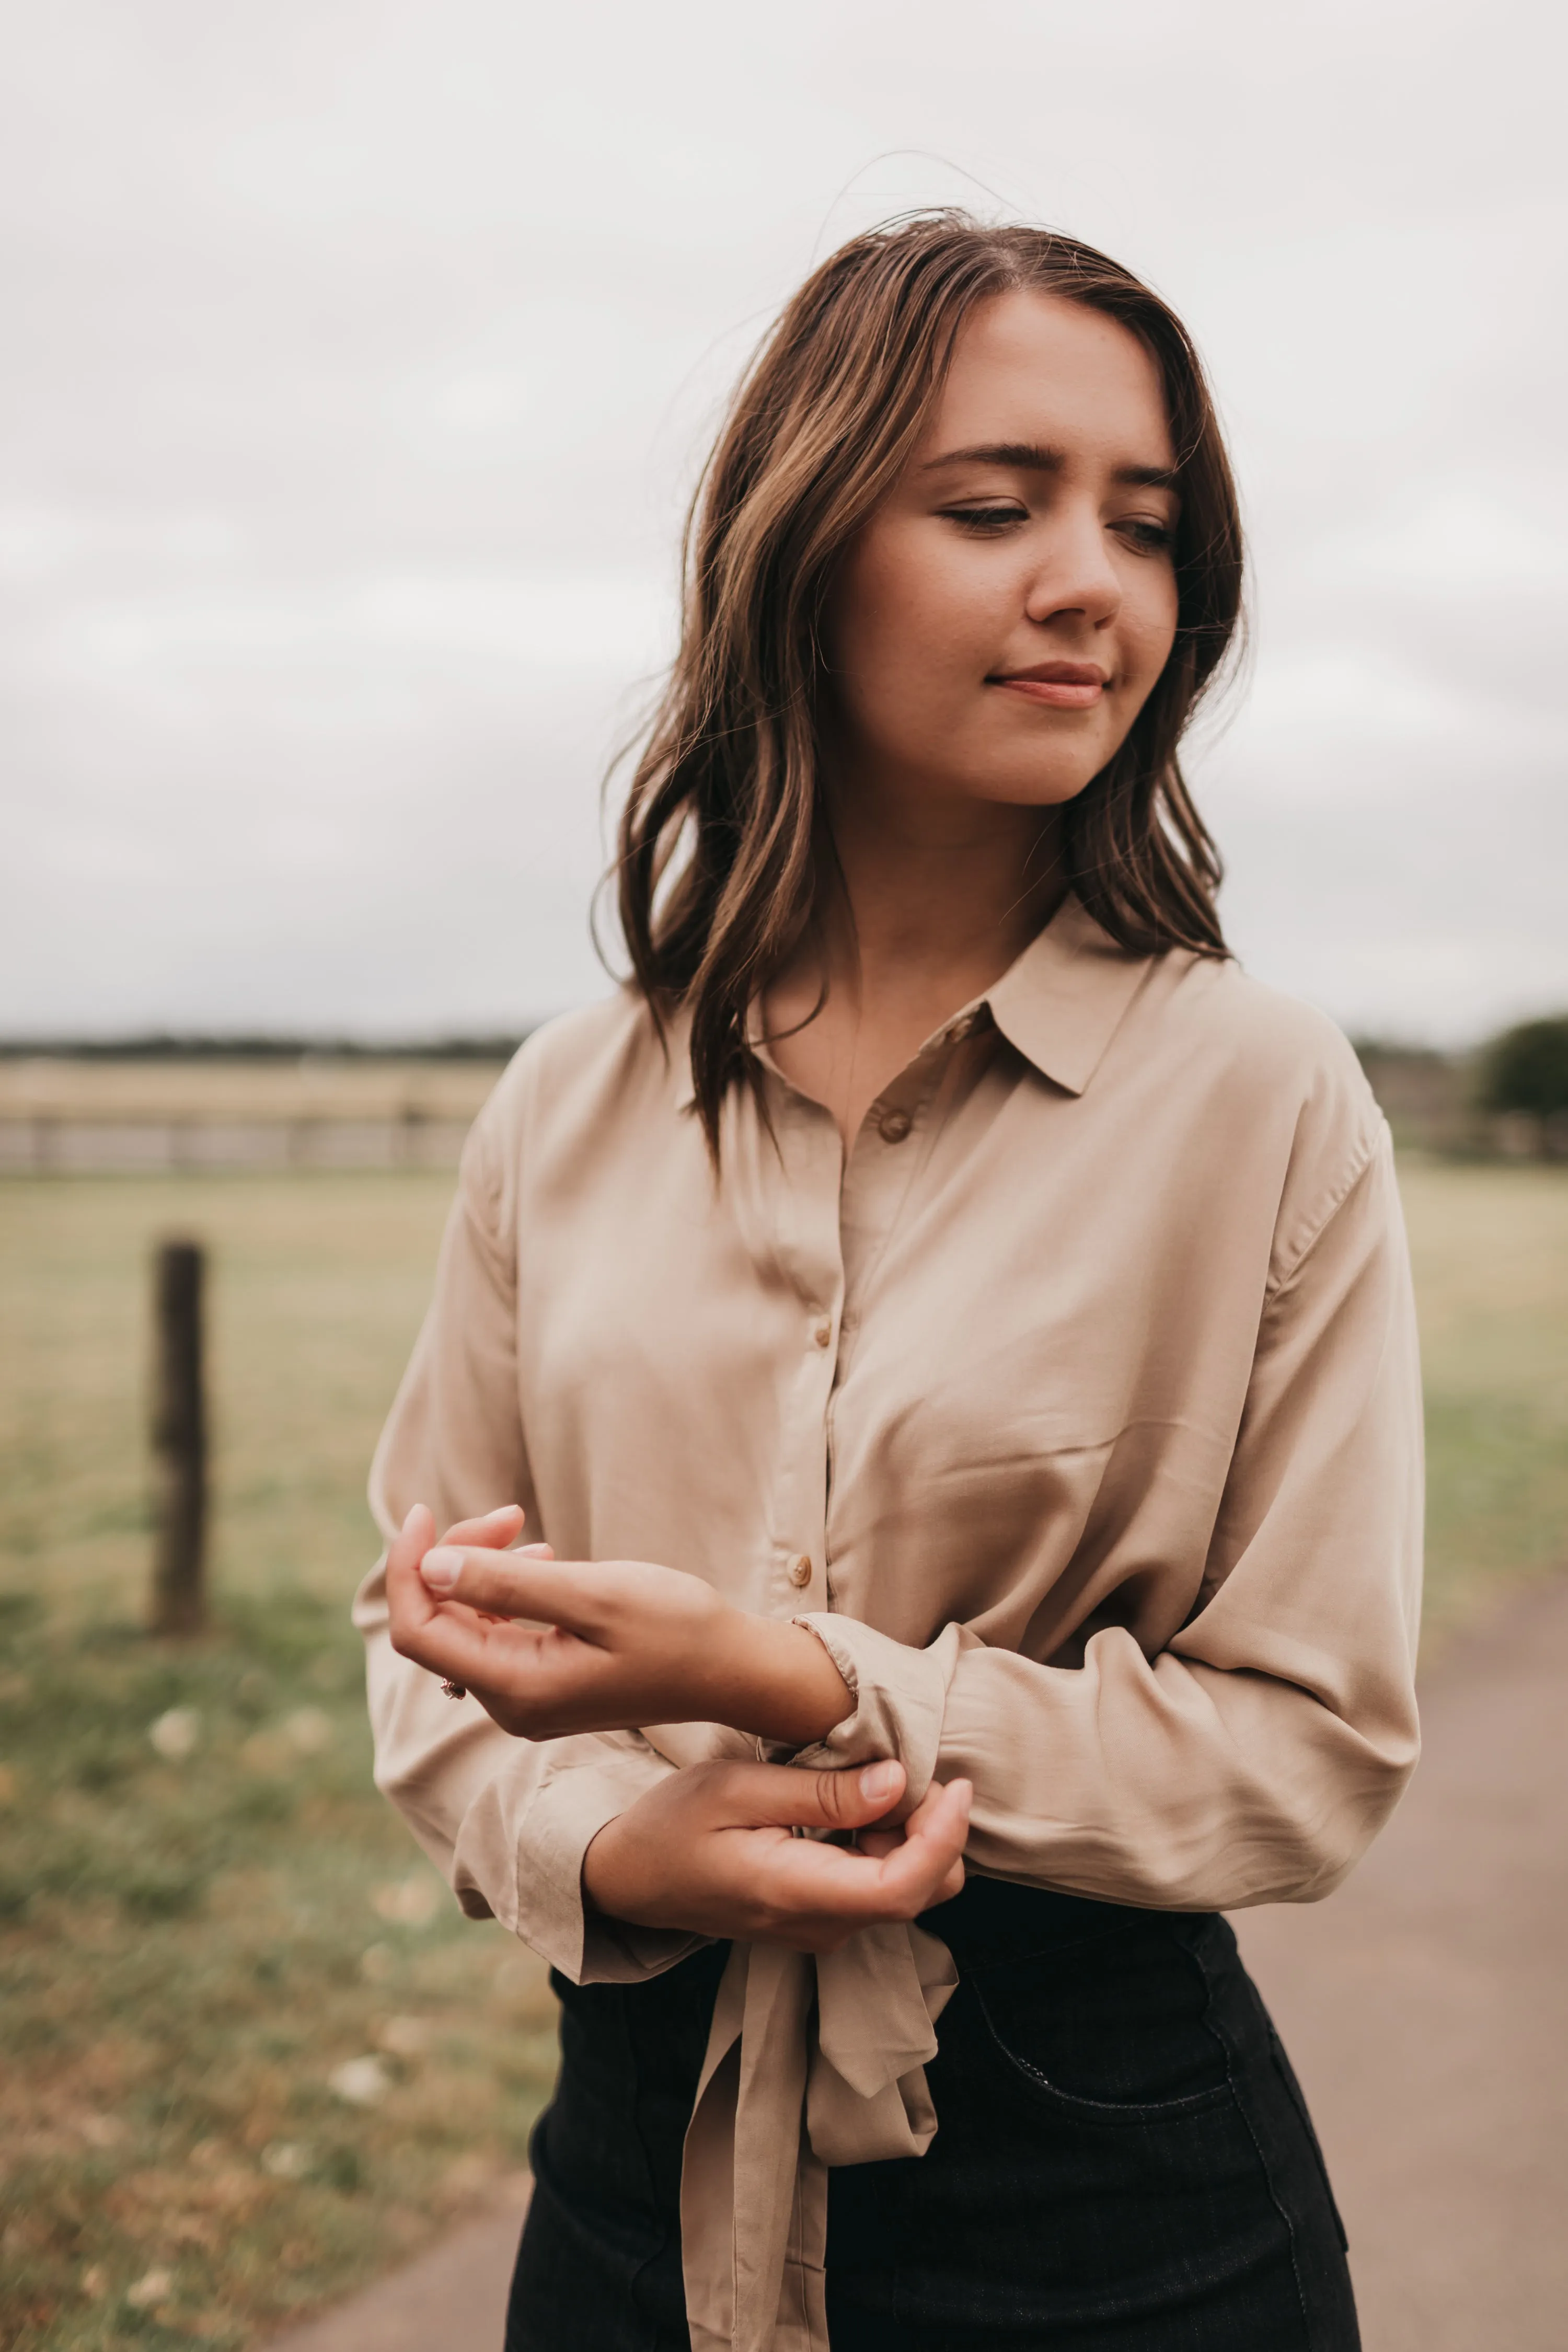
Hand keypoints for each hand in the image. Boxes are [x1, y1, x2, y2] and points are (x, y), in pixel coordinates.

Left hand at [385, 1506, 852, 1744]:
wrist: (733, 1668)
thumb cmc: (675, 1627)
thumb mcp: (593, 1595)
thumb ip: (507, 1585)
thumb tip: (430, 1566)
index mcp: (515, 1689)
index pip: (418, 1631)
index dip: (408, 1567)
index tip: (425, 1511)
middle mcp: (510, 1705)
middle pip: (440, 1624)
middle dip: (456, 1559)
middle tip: (510, 1514)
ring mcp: (527, 1699)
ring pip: (468, 1626)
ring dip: (484, 1572)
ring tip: (532, 1537)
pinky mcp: (546, 1685)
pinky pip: (499, 1635)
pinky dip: (507, 1593)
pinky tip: (546, 1566)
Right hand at [582, 1757, 971, 1952]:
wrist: (632, 1878)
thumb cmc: (674, 1825)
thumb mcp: (738, 1788)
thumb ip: (821, 1792)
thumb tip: (896, 1781)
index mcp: (797, 1895)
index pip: (902, 1889)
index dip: (943, 1838)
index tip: (954, 1785)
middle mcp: (820, 1926)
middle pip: (920, 1892)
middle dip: (936, 1830)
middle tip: (912, 1768)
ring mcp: (821, 1929)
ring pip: (906, 1891)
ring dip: (913, 1836)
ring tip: (873, 1780)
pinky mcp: (820, 1919)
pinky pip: (879, 1888)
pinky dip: (889, 1844)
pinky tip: (857, 1804)